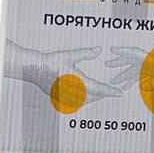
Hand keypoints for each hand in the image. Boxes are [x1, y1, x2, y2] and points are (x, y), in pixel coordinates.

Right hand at [4, 43, 122, 104]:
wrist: (33, 69)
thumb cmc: (51, 61)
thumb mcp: (70, 55)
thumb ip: (86, 53)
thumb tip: (99, 50)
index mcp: (78, 82)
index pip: (99, 89)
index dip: (111, 91)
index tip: (119, 93)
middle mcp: (73, 93)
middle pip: (94, 97)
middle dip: (103, 94)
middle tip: (112, 90)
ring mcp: (66, 98)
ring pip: (85, 101)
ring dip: (94, 97)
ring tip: (100, 92)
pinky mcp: (60, 99)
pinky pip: (76, 102)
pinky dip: (83, 99)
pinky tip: (85, 95)